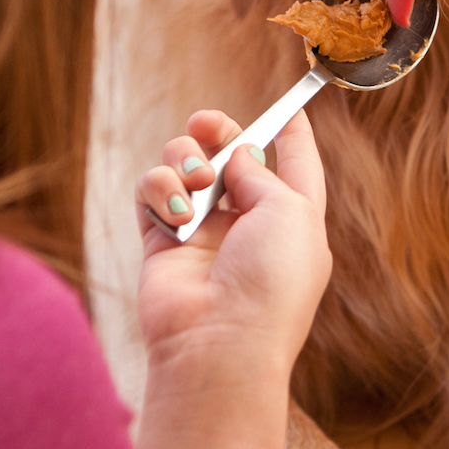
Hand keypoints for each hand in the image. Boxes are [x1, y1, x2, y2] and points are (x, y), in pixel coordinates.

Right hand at [132, 108, 330, 374]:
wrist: (218, 342)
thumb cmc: (270, 283)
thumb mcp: (291, 212)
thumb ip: (262, 172)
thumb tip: (235, 157)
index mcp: (293, 220)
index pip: (297, 166)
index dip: (294, 134)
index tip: (290, 106)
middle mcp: (247, 224)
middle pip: (230, 157)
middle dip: (217, 131)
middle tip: (206, 124)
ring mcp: (202, 232)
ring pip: (183, 165)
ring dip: (185, 161)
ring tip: (194, 184)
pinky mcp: (161, 241)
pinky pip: (151, 192)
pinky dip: (158, 190)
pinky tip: (173, 213)